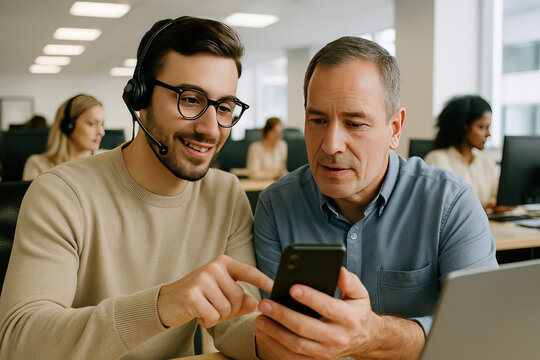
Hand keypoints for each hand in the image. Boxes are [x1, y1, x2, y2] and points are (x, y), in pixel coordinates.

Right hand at [157, 255, 272, 327]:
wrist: (166, 302)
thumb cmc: (198, 296)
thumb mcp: (220, 293)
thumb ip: (240, 298)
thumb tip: (254, 303)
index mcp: (223, 263)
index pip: (248, 271)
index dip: (263, 280)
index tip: (276, 287)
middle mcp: (213, 267)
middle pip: (238, 297)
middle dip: (230, 310)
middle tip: (214, 307)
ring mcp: (202, 279)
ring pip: (226, 309)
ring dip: (217, 316)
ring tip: (204, 308)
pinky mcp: (193, 295)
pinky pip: (213, 316)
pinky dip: (207, 321)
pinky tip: (197, 314)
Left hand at [255, 268, 423, 359]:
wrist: (365, 339)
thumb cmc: (357, 311)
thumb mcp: (360, 294)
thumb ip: (350, 281)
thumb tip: (340, 271)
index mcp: (348, 318)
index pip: (326, 306)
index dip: (309, 297)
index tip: (291, 288)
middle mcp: (337, 337)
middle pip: (305, 327)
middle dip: (282, 315)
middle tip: (265, 303)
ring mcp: (326, 352)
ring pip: (296, 345)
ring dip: (275, 333)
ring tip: (260, 318)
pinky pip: (293, 357)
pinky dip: (276, 347)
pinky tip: (264, 333)